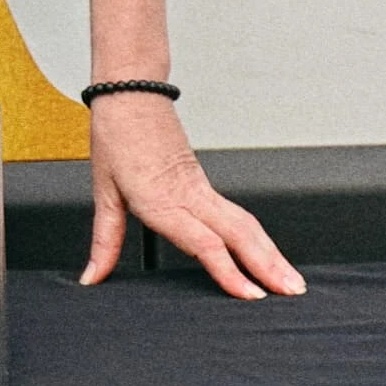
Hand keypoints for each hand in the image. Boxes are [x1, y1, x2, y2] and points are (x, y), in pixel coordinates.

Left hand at [80, 94, 302, 299]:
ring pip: (246, 223)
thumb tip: (92, 277)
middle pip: (239, 234)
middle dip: (269, 265)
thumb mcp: (103, 191)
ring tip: (292, 280)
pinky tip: (268, 253)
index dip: (230, 271)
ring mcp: (201, 187)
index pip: (205, 243)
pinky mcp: (203, 182)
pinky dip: (258, 237)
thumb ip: (105, 240)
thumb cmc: (116, 135)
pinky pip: (237, 213)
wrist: (131, 91)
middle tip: (292, 292)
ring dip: (272, 252)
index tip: (251, 295)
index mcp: (162, 200)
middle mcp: (189, 195)